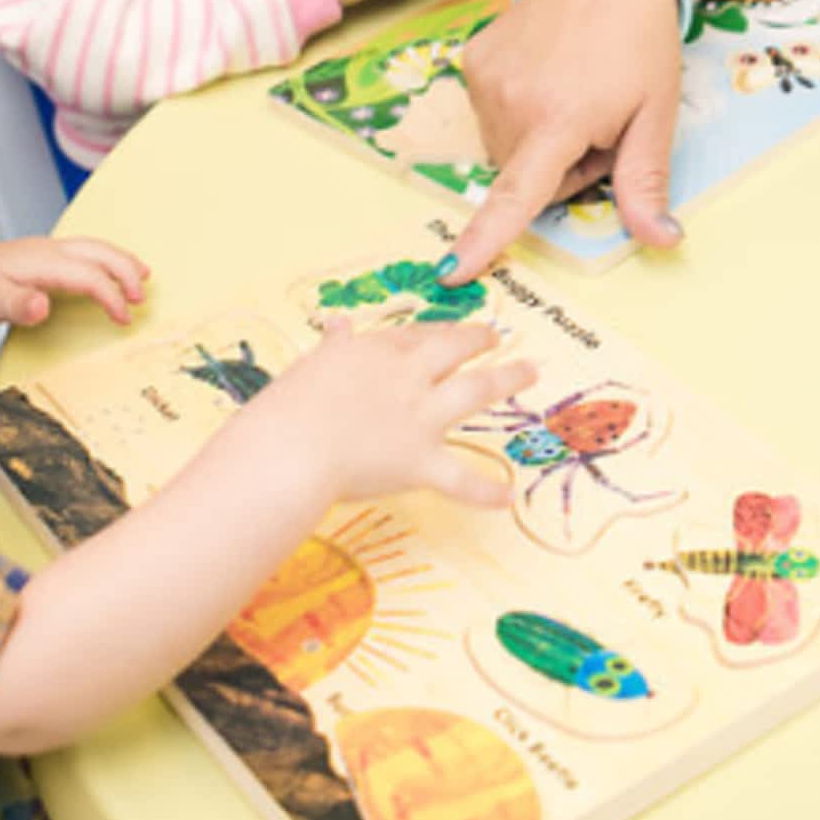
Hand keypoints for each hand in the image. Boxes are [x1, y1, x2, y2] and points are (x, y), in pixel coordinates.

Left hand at [0, 238, 149, 329]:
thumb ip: (19, 305)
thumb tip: (44, 306)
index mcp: (42, 261)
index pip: (89, 275)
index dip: (111, 296)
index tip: (124, 322)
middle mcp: (49, 249)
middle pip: (99, 252)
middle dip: (126, 271)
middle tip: (142, 298)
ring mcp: (46, 250)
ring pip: (94, 248)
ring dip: (121, 261)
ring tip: (143, 277)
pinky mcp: (43, 257)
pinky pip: (84, 252)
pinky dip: (106, 260)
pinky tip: (109, 272)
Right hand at [256, 318, 536, 506]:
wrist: (292, 450)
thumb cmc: (289, 409)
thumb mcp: (310, 366)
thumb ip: (334, 347)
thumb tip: (338, 323)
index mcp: (375, 352)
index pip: (415, 334)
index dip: (437, 330)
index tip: (451, 329)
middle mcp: (406, 378)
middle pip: (453, 349)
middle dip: (478, 340)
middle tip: (496, 336)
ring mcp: (420, 418)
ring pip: (474, 391)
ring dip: (507, 378)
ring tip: (531, 371)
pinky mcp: (421, 462)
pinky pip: (461, 480)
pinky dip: (486, 490)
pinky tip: (508, 496)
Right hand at [444, 0, 684, 283]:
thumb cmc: (641, 42)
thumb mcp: (655, 116)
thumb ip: (645, 183)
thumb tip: (661, 240)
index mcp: (558, 119)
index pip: (517, 194)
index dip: (485, 238)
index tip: (451, 271)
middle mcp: (510, 100)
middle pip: (524, 175)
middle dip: (559, 167)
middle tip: (596, 124)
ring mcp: (484, 76)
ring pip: (505, 146)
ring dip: (537, 138)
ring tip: (573, 93)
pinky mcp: (472, 57)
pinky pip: (490, 111)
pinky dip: (517, 108)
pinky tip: (546, 73)